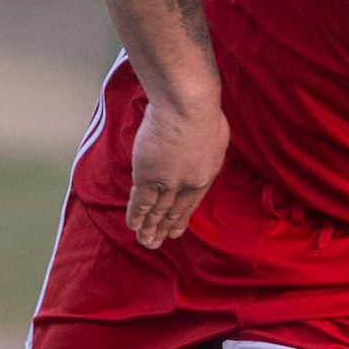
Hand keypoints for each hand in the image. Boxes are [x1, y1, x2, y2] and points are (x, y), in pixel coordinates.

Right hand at [126, 99, 229, 249]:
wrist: (189, 107)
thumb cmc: (203, 111)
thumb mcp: (214, 134)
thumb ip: (206, 147)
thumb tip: (201, 148)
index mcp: (207, 172)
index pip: (193, 200)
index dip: (183, 216)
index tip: (177, 228)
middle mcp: (190, 182)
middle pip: (176, 210)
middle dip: (166, 227)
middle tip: (159, 242)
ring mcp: (169, 182)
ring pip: (158, 210)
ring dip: (150, 228)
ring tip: (145, 242)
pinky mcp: (149, 177)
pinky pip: (141, 202)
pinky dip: (136, 215)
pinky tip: (133, 226)